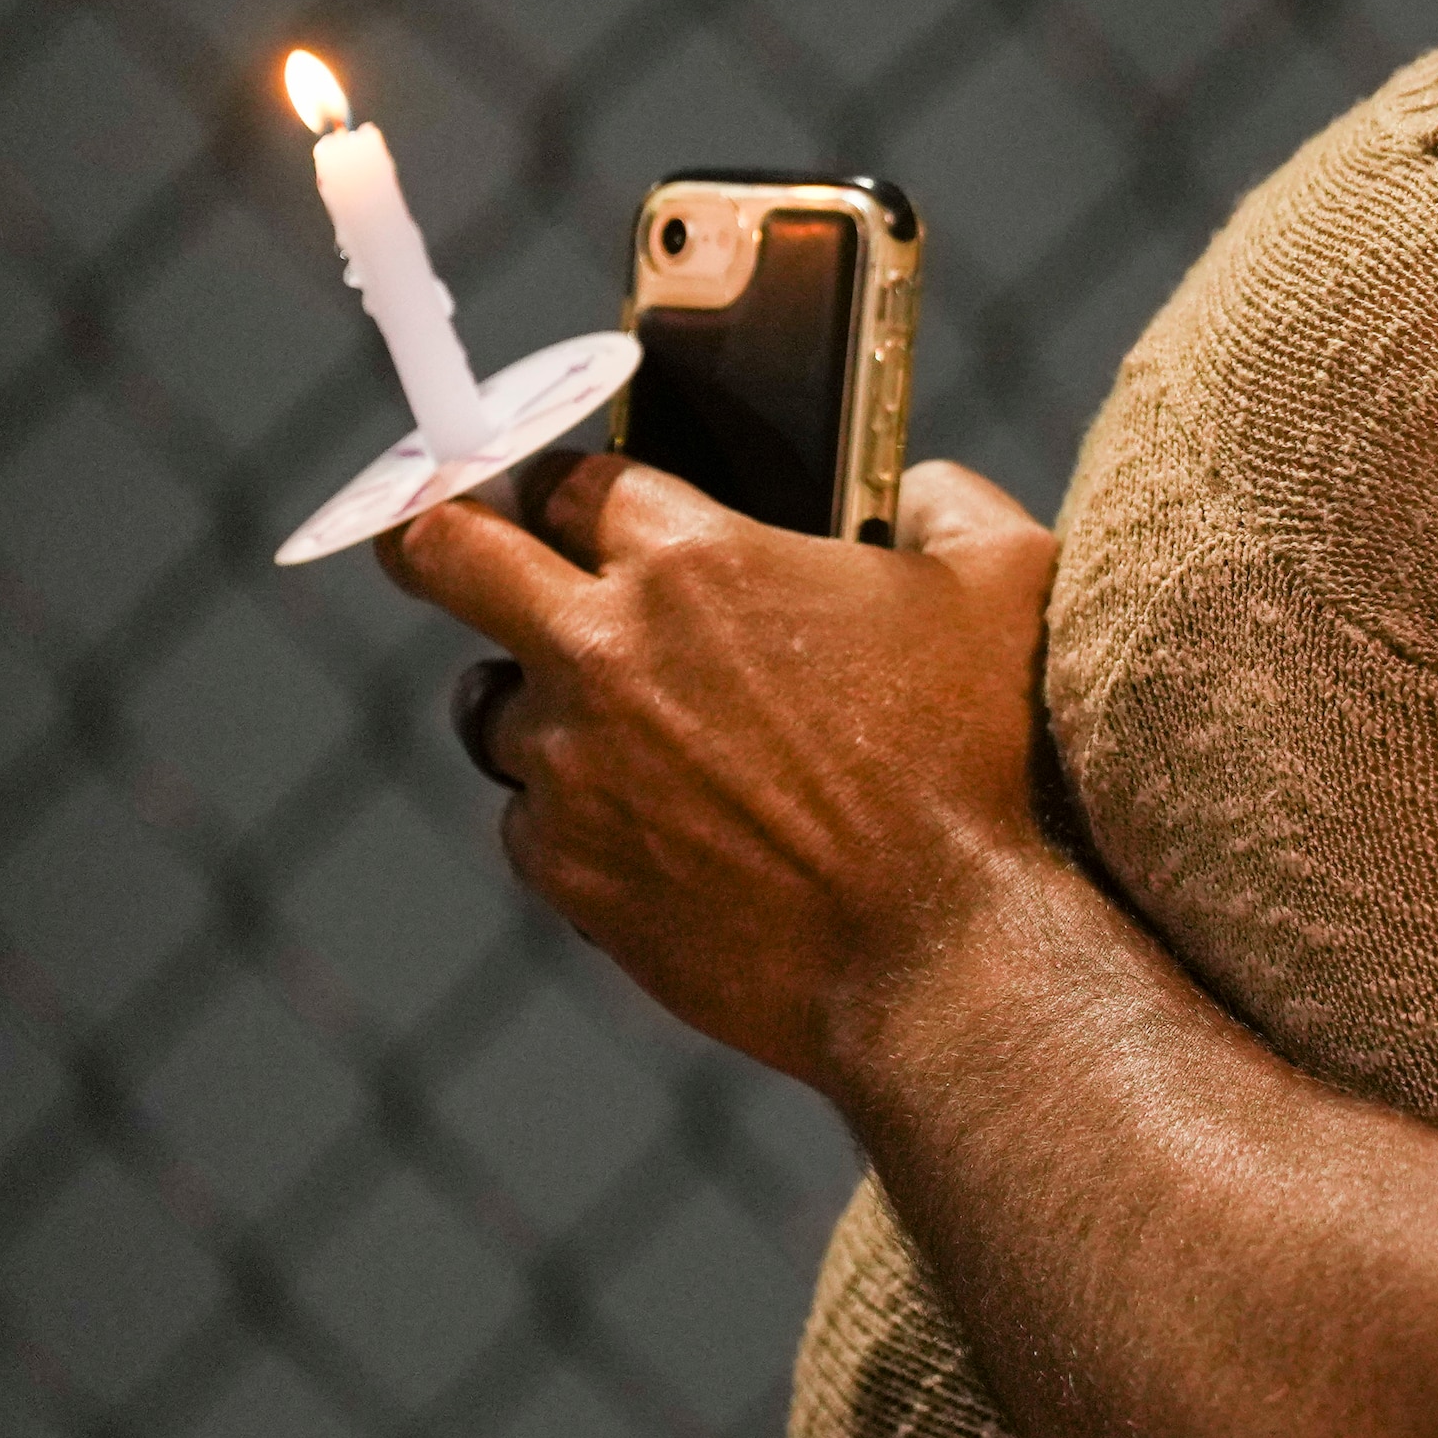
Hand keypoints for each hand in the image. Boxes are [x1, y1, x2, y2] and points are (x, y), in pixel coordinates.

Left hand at [378, 452, 1062, 1090]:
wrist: (944, 956)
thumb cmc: (986, 765)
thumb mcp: (1005, 585)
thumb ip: (948, 502)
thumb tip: (917, 486)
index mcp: (695, 559)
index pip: (571, 482)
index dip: (570, 485)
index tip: (571, 500)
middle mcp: (605, 651)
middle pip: (446, 557)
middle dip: (431, 536)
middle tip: (438, 543)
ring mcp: (573, 768)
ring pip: (493, 711)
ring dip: (536, 707)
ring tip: (603, 728)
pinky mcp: (569, 872)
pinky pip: (528, 825)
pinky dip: (574, 821)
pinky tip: (651, 832)